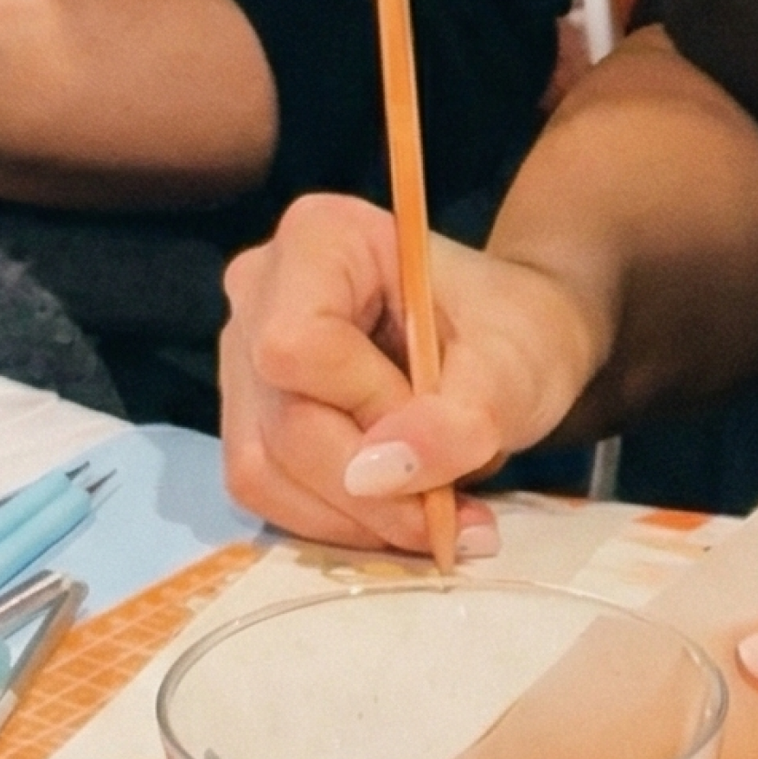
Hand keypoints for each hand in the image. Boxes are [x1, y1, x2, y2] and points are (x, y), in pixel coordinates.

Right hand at [218, 193, 604, 551]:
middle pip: (282, 419)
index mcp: (319, 238)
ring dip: (353, 516)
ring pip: (261, 468)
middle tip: (453, 506)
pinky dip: (334, 521)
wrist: (507, 342)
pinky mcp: (248, 414)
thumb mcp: (516, 366)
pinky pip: (265, 491)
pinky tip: (397, 514)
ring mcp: (241, 355)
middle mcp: (259, 288)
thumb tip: (380, 475)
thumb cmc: (515, 329)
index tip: (446, 422)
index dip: (368, 406)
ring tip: (434, 517)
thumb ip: (459, 415)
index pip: (297, 345)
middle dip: (371, 484)